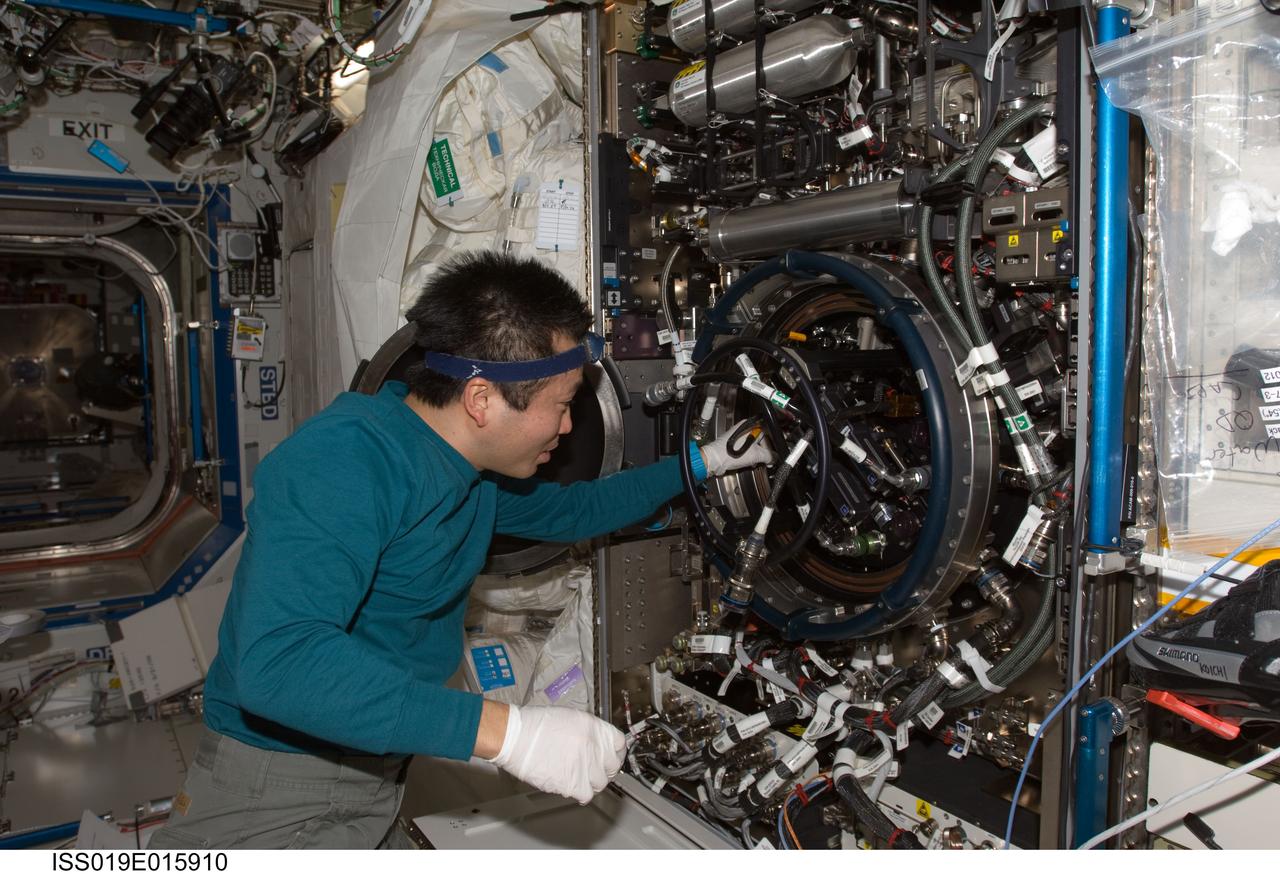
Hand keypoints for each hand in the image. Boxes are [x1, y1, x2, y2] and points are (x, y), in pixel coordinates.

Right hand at [489, 704, 625, 803]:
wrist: (515, 737)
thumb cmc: (534, 726)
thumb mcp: (569, 718)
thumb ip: (587, 732)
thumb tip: (596, 744)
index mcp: (593, 727)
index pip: (619, 743)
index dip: (615, 752)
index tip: (611, 756)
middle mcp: (592, 746)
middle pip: (612, 766)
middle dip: (604, 769)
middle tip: (594, 770)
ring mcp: (584, 765)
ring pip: (600, 783)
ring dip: (591, 782)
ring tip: (579, 778)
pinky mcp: (572, 782)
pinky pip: (586, 794)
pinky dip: (580, 793)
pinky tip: (572, 787)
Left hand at [698, 429, 775, 476]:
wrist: (715, 460)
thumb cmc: (729, 454)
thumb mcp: (756, 455)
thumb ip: (770, 456)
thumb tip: (776, 458)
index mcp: (750, 426)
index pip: (769, 431)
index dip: (773, 442)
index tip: (776, 451)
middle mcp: (745, 429)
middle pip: (762, 439)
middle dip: (766, 451)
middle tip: (768, 460)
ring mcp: (739, 436)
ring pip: (755, 445)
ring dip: (758, 455)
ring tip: (757, 462)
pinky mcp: (735, 444)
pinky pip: (748, 449)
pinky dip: (751, 456)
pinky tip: (750, 462)